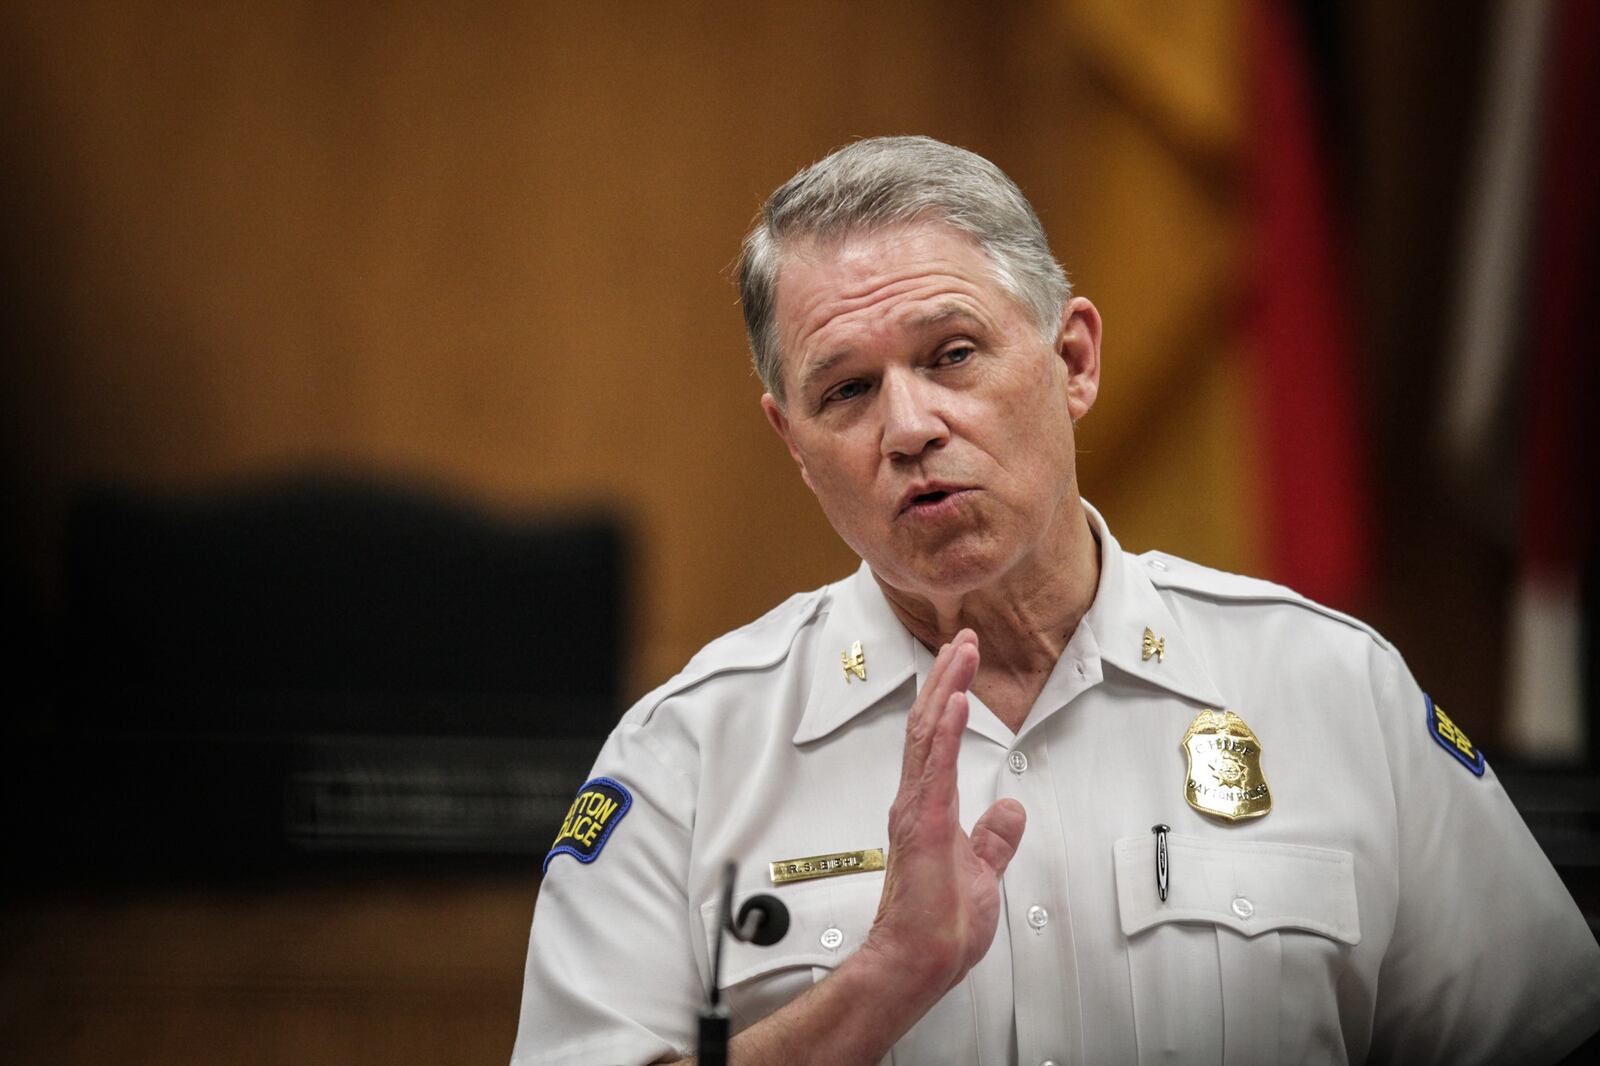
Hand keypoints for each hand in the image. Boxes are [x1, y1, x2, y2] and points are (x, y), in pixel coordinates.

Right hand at [858, 630, 1026, 997]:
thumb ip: (993, 839)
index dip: (948, 699)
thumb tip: (1010, 811)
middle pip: (928, 725)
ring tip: (960, 652)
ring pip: (928, 733)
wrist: (920, 960)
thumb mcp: (982, 873)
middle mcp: (916, 801)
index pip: (936, 741)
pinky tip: (954, 699)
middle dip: (946, 678)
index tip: (962, 666)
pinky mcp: (924, 822)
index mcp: (929, 810)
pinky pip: (935, 765)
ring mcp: (917, 809)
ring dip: (946, 688)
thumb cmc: (941, 928)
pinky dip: (944, 728)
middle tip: (962, 640)